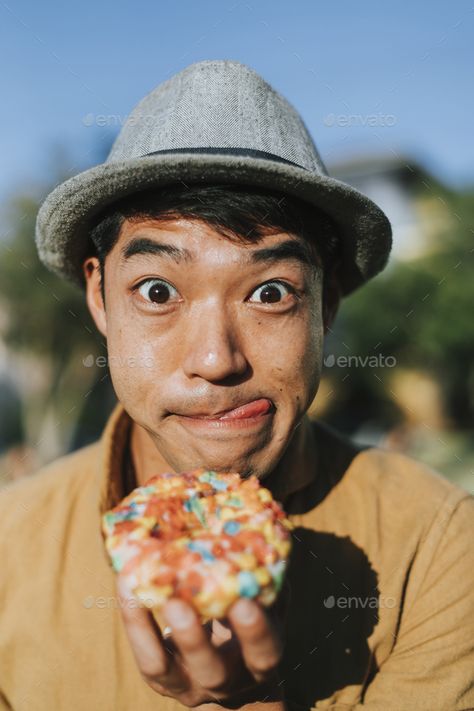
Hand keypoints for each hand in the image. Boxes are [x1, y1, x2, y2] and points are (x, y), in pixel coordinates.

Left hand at [117, 576, 285, 707]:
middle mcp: (227, 680)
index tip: (243, 601)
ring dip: (147, 629)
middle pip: (212, 671)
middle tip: (177, 605)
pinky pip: (143, 653)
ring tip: (137, 588)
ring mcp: (189, 684)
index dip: (254, 630)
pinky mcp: (161, 677)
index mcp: (261, 659)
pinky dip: (132, 618)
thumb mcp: (266, 601)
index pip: (264, 651)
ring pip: (164, 668)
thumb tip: (261, 530)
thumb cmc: (252, 616)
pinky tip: (126, 582)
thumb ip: (265, 578)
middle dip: (194, 640)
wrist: (234, 662)